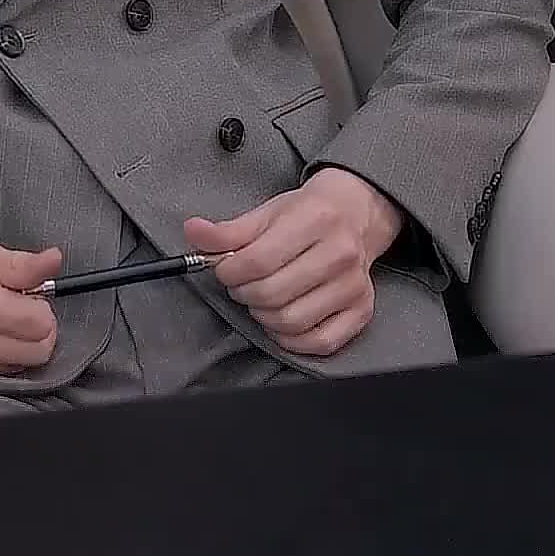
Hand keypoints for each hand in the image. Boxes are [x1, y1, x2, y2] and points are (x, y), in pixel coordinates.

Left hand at [185, 169, 403, 356]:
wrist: (355, 214)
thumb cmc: (306, 214)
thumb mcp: (266, 213)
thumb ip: (228, 230)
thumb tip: (192, 232)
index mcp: (314, 220)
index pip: (258, 260)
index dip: (229, 271)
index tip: (223, 269)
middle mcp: (340, 254)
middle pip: (272, 293)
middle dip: (243, 293)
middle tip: (240, 284)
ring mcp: (354, 286)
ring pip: (292, 321)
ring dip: (263, 316)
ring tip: (259, 299)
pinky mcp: (362, 311)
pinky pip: (319, 343)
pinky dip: (290, 339)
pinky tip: (279, 321)